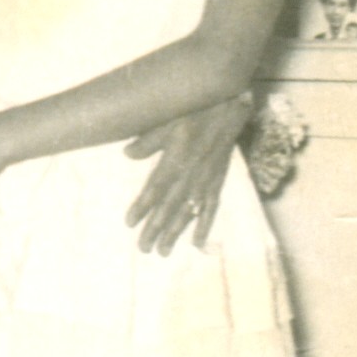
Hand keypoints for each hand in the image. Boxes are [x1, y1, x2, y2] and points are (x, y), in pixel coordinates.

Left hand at [123, 92, 251, 254]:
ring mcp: (206, 179)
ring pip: (188, 211)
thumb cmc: (194, 109)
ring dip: (175, 232)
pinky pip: (211, 207)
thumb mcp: (167, 119)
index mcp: (176, 158)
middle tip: (143, 248)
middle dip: (155, 228)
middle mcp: (191, 173)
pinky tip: (197, 243)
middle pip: (170, 206)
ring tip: (163, 251)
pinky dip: (204, 225)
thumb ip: (148, 140)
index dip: (142, 207)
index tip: (129, 223)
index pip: (155, 188)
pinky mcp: (218, 180)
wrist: (229, 105)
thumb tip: (127, 154)